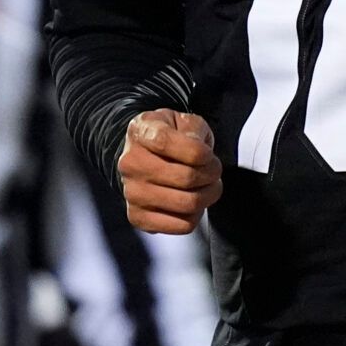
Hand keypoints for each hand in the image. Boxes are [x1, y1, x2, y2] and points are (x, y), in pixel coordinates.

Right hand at [117, 109, 221, 233]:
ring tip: (208, 185)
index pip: (168, 143)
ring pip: (187, 204)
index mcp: (141, 132)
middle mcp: (131, 163)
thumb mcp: (183, 120)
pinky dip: (196, 215)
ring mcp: (132, 192)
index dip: (199, 151)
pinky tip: (193, 201)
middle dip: (212, 173)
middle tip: (214, 170)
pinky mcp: (138, 217)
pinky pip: (182, 225)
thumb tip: (199, 153)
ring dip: (208, 194)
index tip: (207, 154)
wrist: (143, 156)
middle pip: (186, 178)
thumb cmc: (170, 137)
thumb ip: (193, 129)